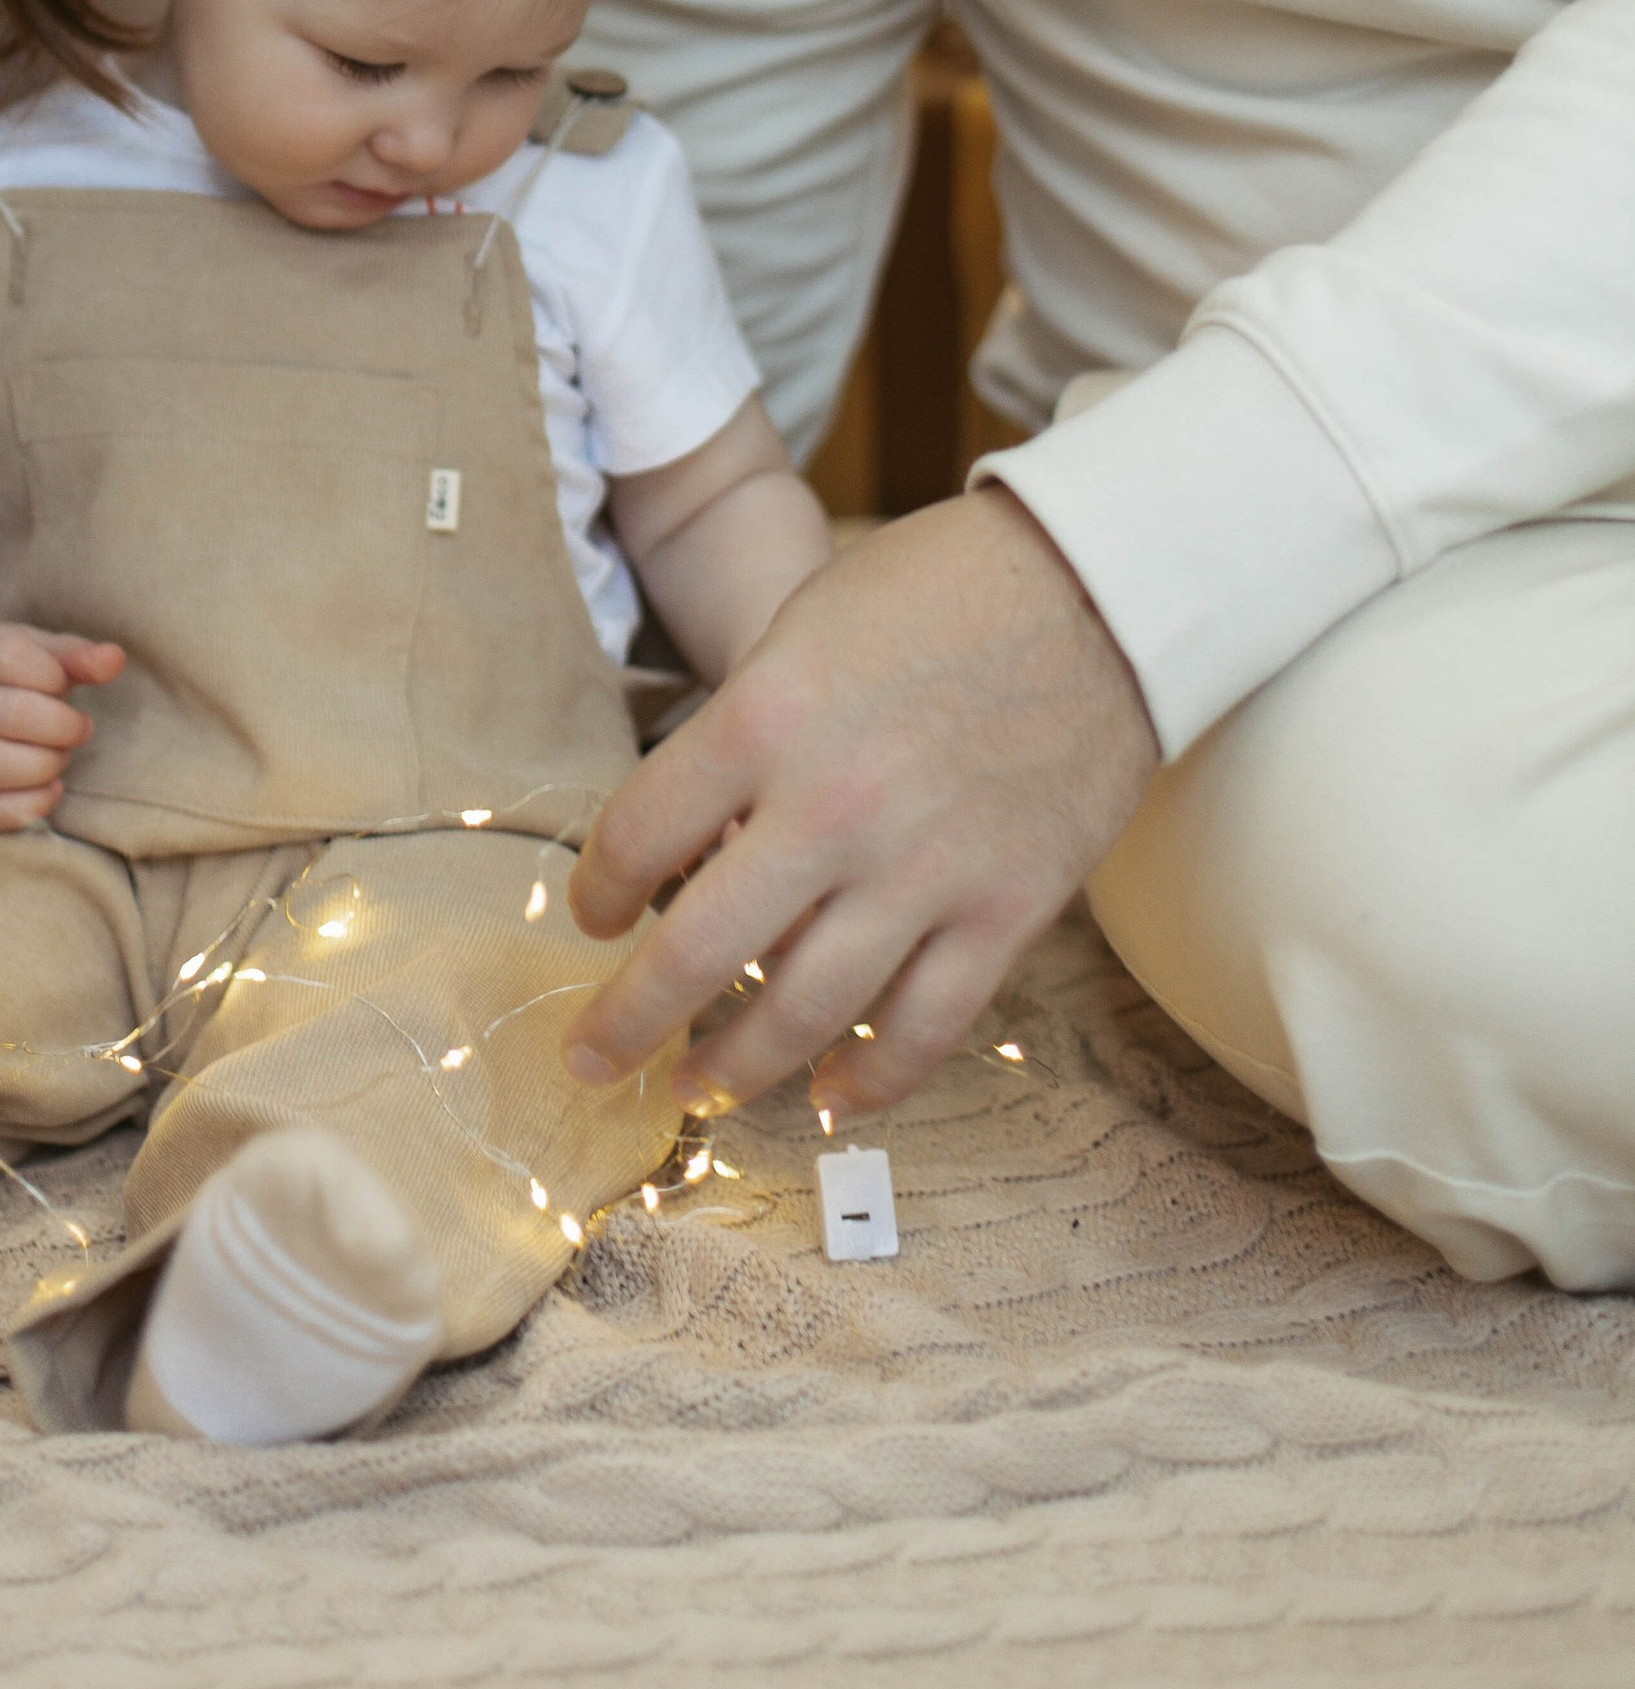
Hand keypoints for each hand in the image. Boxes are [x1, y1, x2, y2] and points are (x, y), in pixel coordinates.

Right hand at [0, 621, 124, 828]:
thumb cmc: (0, 676)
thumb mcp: (33, 651)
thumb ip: (74, 655)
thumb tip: (114, 659)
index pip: (11, 656)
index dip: (54, 676)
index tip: (65, 685)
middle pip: (10, 714)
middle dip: (62, 726)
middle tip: (79, 729)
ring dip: (46, 765)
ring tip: (60, 756)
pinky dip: (32, 804)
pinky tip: (50, 787)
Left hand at [562, 488, 1158, 1118]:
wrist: (1098, 592)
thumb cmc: (935, 591)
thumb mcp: (801, 626)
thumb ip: (742, 735)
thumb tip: (691, 843)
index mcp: (765, 717)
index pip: (640, 837)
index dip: (598, 891)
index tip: (592, 917)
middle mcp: (832, 808)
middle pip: (697, 951)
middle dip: (628, 1023)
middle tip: (591, 1058)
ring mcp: (924, 871)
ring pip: (805, 1011)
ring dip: (735, 1067)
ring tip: (693, 1090)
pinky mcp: (1007, 911)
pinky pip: (925, 1026)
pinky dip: (871, 1077)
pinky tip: (831, 1097)